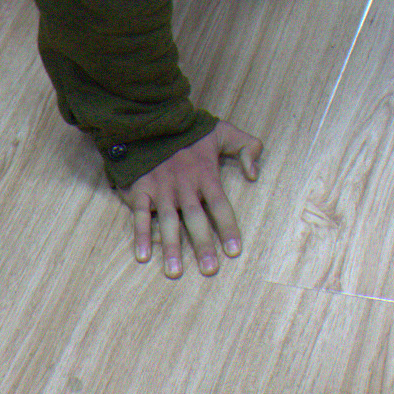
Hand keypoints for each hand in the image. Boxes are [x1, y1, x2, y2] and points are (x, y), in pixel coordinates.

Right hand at [119, 120, 260, 277]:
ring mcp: (161, 188)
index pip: (220, 205)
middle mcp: (184, 185)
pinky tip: (143, 256)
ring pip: (167, 221)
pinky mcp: (141, 189)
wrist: (152, 121)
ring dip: (171, 247)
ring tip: (175, 272)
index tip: (234, 251)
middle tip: (209, 270)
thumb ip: (248, 148)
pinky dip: (140, 235)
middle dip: (203, 245)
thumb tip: (254, 173)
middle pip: (195, 219)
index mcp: (205, 174)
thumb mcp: (225, 132)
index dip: (228, 228)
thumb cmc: (192, 132)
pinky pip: (139, 215)